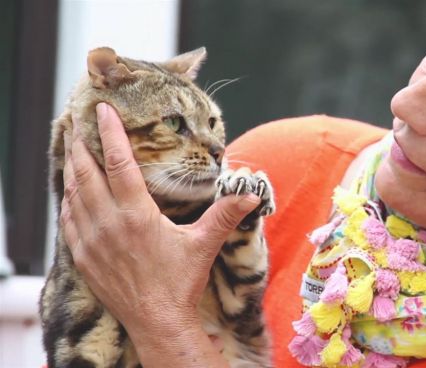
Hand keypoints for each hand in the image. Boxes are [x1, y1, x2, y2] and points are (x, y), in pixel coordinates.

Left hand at [60, 103, 257, 365]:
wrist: (157, 322)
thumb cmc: (180, 282)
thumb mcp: (205, 243)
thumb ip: (226, 214)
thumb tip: (253, 192)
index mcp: (136, 215)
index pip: (118, 164)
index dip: (110, 133)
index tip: (102, 110)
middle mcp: (107, 224)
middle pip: (85, 173)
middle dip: (79, 145)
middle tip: (75, 122)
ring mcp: (91, 241)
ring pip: (72, 195)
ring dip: (71, 169)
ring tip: (71, 149)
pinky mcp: (83, 257)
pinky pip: (67, 220)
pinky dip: (67, 199)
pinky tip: (70, 192)